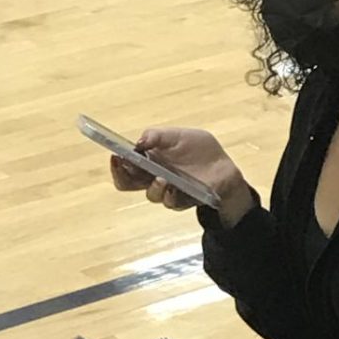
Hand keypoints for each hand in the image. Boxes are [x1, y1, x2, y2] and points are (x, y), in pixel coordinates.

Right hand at [110, 126, 255, 226]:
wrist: (223, 165)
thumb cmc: (199, 149)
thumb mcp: (178, 135)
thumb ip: (157, 136)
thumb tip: (138, 143)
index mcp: (148, 159)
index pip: (124, 165)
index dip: (116, 163)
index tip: (115, 155)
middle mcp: (153, 176)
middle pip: (127, 183)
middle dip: (122, 176)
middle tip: (126, 168)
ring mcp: (167, 190)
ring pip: (150, 194)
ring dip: (153, 186)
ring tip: (161, 178)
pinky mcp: (181, 200)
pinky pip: (171, 202)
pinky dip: (171, 196)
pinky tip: (174, 188)